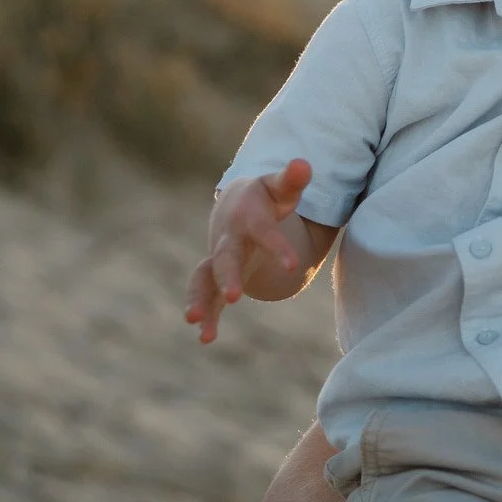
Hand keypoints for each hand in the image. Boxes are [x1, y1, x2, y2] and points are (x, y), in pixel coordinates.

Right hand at [184, 158, 311, 342]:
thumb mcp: (280, 188)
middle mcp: (228, 238)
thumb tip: (304, 164)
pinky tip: (206, 338)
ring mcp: (218, 258)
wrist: (235, 205)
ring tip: (197, 322)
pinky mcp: (215, 276)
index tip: (294, 266)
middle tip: (235, 296)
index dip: (278, 247)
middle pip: (225, 257)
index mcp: (247, 216)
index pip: (263, 231)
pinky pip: (206, 295)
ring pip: (204, 279)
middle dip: (227, 275)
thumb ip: (292, 179)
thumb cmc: (265, 198)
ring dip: (200, 299)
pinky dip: (207, 315)